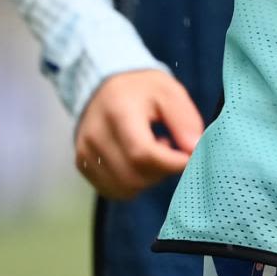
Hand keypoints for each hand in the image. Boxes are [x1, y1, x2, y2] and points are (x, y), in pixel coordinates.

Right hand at [73, 69, 203, 199]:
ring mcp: (85, 152)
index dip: (171, 162)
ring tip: (152, 150)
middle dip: (162, 170)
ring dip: (148, 178)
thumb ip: (185, 120)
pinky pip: (112, 190)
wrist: (105, 85)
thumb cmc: (142, 89)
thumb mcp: (169, 92)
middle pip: (134, 176)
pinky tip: (136, 159)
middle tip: (170, 146)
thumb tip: (194, 149)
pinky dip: (132, 183)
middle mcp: (96, 135)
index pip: (143, 154)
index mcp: (118, 112)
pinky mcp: (82, 164)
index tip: (189, 156)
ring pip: (124, 188)